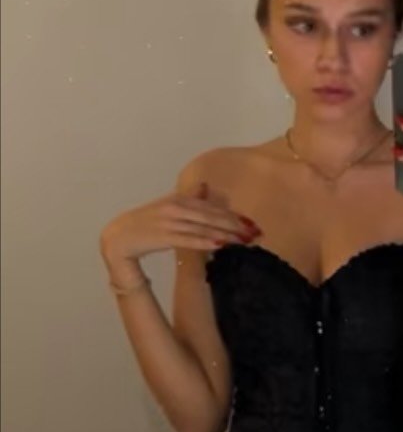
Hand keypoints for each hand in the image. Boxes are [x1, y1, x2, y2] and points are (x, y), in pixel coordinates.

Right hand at [99, 182, 261, 265]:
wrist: (118, 239)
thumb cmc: (145, 224)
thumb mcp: (168, 207)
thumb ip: (188, 198)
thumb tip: (204, 187)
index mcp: (179, 199)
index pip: (212, 208)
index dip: (233, 215)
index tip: (251, 223)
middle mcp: (176, 207)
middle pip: (212, 216)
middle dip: (236, 225)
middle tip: (255, 233)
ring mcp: (170, 221)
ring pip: (204, 227)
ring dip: (226, 235)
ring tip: (244, 241)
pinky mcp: (163, 236)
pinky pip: (189, 239)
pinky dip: (205, 241)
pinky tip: (220, 244)